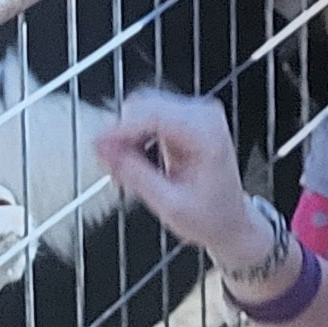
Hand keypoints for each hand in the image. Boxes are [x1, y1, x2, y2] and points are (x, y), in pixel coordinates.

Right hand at [95, 90, 269, 268]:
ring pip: (141, 108)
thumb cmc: (211, 216)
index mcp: (207, 132)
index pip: (154, 115)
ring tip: (123, 170)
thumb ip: (136, 175)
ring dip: (126, 136)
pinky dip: (134, 136)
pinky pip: (146, 115)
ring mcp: (194, 112)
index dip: (120, 129)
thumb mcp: (170, 205)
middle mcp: (203, 114)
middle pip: (144, 105)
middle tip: (108, 166)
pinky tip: (134, 162)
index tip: (97, 146)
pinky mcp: (183, 117)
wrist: (231, 220)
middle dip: (121, 133)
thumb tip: (103, 150)